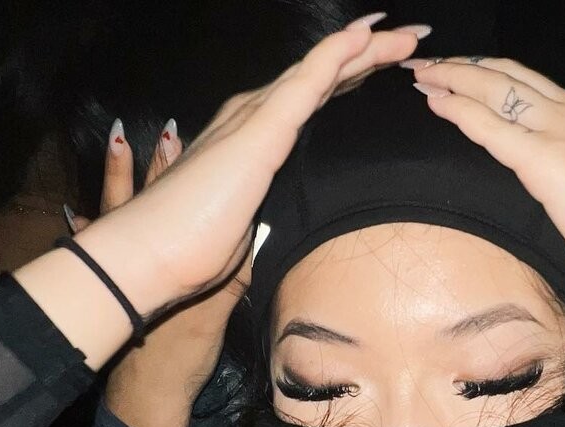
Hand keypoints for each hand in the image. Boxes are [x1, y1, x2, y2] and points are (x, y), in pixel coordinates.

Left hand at [70, 122, 236, 426]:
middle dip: (162, 165)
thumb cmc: (182, 359)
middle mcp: (145, 257)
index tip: (199, 141)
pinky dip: (89, 226)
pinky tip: (75, 212)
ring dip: (121, 179)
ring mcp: (124, 272)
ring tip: (119, 141)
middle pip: (154, 200)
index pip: (185, 205)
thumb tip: (256, 233)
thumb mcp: (215, 316)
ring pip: (122, 214)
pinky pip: (98, 249)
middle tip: (169, 131)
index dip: (191, 171)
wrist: (146, 396)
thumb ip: (235, 276)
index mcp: (173, 258)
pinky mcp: (112, 291)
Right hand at [78, 21, 422, 317]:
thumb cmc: (192, 247)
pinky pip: (307, 82)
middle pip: (323, 79)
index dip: (353, 81)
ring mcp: (255, 118)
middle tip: (412, 41)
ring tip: (406, 33)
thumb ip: (271, 214)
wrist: (152, 253)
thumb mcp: (249, 229)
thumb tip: (293, 225)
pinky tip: (365, 36)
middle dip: (369, 58)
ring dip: (365, 49)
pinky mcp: (259, 131)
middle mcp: (253, 117)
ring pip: (322, 71)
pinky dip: (337, 56)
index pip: (314, 102)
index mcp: (254, 140)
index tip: (393, 72)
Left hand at [407, 58, 564, 300]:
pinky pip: (493, 128)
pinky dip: (461, 112)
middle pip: (506, 75)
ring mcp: (561, 132)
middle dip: (461, 65)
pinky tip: (436, 103)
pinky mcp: (548, 162)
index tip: (456, 71)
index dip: (487, 72)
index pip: (526, 81)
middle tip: (425, 63)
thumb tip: (557, 164)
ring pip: (496, 90)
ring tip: (420, 74)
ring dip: (452, 78)